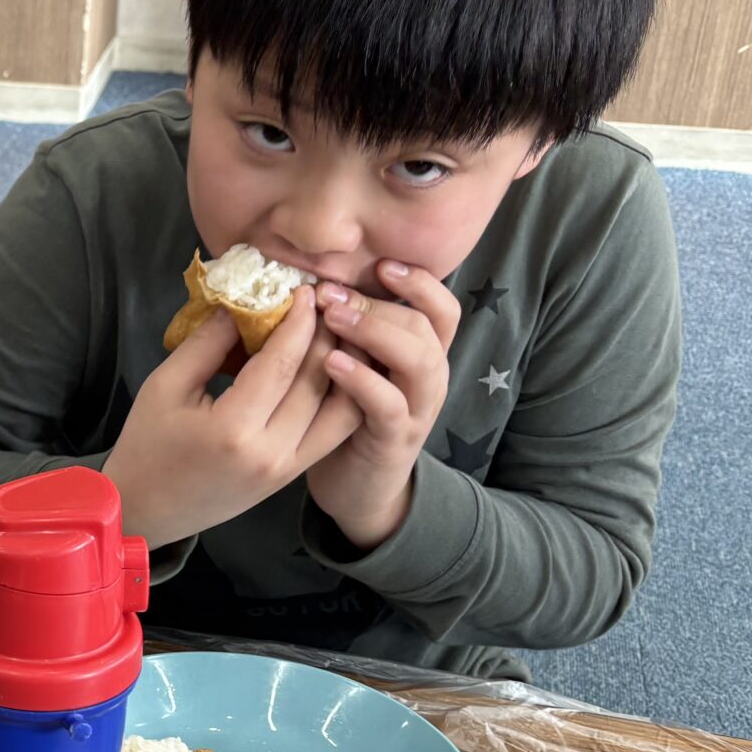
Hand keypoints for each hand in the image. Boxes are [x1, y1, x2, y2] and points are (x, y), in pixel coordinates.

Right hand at [102, 287, 360, 549]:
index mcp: (232, 429)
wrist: (146, 509)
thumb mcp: (164, 386)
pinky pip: (335, 430)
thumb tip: (243, 303)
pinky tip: (339, 368)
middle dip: (327, 336)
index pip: (281, 364)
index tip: (303, 290)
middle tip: (327, 301)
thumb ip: (207, 343)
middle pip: (317, 382)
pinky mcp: (293, 475)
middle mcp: (270, 451)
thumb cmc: (146, 445)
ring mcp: (287, 468)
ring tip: (340, 332)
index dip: (298, 322)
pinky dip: (345, 396)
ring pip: (340, 409)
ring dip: (347, 367)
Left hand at [306, 259, 461, 550]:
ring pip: (419, 360)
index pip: (441, 308)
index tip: (381, 263)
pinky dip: (363, 379)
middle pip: (425, 326)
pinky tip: (331, 363)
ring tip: (332, 318)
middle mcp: (428, 378)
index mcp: (422, 355)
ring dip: (375, 332)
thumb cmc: (346, 417)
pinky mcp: (395, 440)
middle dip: (379, 302)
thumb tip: (310, 282)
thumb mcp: (351, 365)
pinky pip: (390, 404)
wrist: (357, 488)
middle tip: (329, 292)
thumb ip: (346, 330)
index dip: (419, 282)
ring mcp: (416, 410)